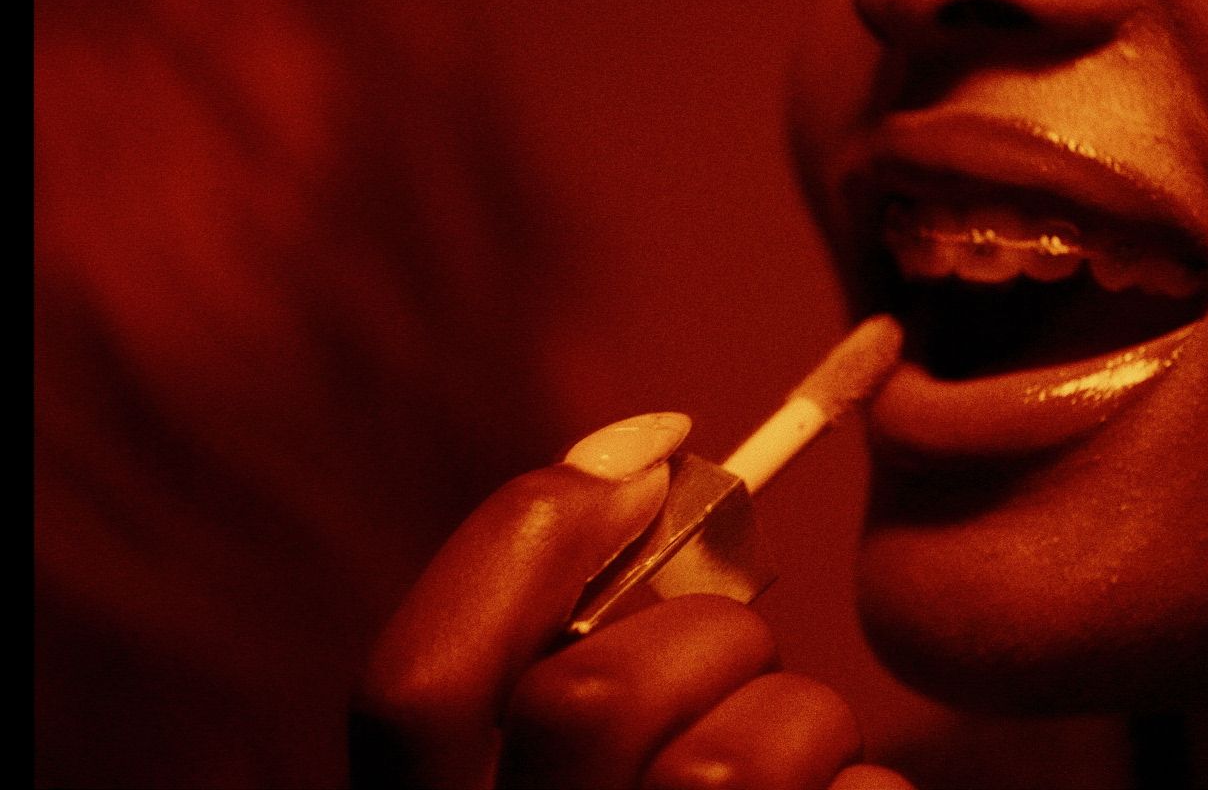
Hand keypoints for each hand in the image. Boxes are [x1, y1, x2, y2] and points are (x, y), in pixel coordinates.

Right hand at [351, 413, 912, 789]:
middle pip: (589, 701)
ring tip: (799, 761)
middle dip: (703, 634)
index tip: (652, 449)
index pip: (408, 694)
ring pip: (739, 757)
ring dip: (800, 720)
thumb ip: (566, 669)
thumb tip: (636, 466)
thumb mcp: (578, 776)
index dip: (521, 547)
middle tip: (739, 652)